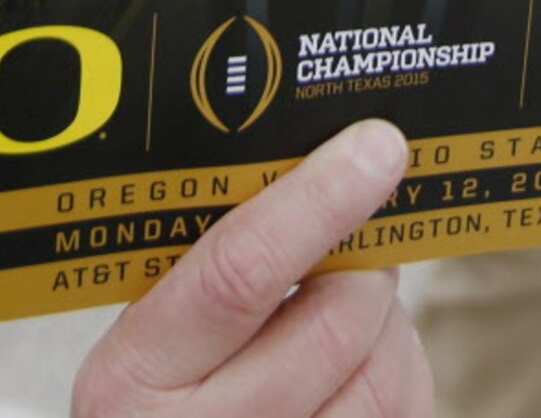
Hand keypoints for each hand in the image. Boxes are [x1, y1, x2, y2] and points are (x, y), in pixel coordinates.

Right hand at [72, 118, 430, 415]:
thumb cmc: (151, 392)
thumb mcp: (142, 332)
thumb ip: (201, 262)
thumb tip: (309, 166)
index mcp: (136, 375)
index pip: (238, 272)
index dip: (316, 202)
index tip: (371, 148)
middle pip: (330, 327)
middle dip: (366, 262)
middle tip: (365, 232)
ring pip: (381, 381)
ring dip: (391, 318)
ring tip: (363, 294)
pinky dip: (404, 368)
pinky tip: (375, 352)